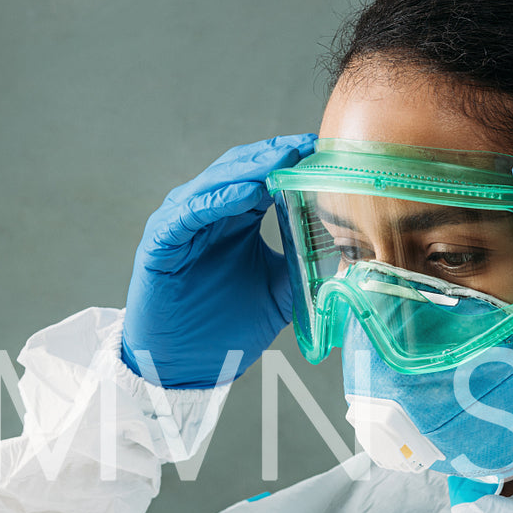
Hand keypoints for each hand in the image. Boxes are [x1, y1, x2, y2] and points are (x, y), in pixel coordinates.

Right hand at [121, 133, 317, 387]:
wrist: (189, 365)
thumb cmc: (228, 326)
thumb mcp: (281, 292)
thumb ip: (305, 264)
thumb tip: (352, 252)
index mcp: (235, 217)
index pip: (264, 175)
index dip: (291, 161)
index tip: (326, 152)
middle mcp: (208, 213)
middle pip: (241, 169)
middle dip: (274, 156)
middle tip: (307, 146)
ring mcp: (182, 224)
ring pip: (215, 182)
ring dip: (249, 170)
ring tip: (281, 161)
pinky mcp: (160, 242)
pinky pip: (190, 213)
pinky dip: (218, 200)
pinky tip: (246, 194)